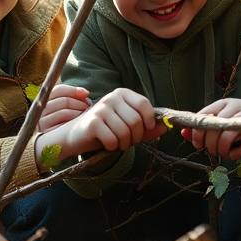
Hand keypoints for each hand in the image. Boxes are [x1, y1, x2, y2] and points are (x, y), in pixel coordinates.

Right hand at [37, 84, 91, 131]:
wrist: (60, 144)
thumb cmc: (67, 122)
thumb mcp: (68, 107)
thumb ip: (73, 96)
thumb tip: (85, 93)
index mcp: (43, 101)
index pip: (58, 90)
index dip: (73, 90)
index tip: (86, 93)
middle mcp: (40, 110)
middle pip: (63, 100)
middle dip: (79, 102)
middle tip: (88, 106)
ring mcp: (41, 122)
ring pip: (63, 112)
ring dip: (78, 112)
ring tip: (86, 114)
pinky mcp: (46, 134)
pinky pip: (62, 125)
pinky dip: (73, 123)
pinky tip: (79, 124)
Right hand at [40, 88, 166, 158]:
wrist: (74, 135)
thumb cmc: (104, 129)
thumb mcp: (127, 126)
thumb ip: (147, 127)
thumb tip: (166, 128)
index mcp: (122, 94)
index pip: (145, 104)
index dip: (150, 121)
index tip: (147, 130)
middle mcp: (111, 97)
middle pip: (136, 121)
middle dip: (136, 137)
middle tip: (128, 141)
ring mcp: (101, 109)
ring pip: (125, 132)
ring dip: (124, 144)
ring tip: (118, 143)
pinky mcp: (93, 123)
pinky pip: (113, 139)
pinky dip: (113, 147)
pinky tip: (107, 144)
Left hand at [182, 98, 240, 160]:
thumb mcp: (222, 122)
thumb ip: (204, 127)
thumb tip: (184, 133)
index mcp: (223, 104)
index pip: (203, 116)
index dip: (197, 132)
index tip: (198, 144)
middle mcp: (235, 108)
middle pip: (214, 126)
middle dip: (209, 143)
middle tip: (211, 151)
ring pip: (226, 135)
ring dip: (220, 149)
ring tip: (222, 153)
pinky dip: (234, 154)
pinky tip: (234, 154)